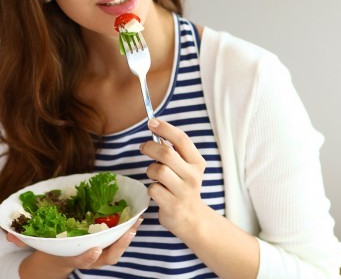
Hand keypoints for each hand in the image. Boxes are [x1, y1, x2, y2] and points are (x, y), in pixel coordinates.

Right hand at [8, 218, 142, 276]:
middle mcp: (87, 257)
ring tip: (138, 220)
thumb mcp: (34, 245)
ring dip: (128, 236)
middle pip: (106, 258)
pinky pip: (118, 240)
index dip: (87, 257)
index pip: (80, 260)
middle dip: (119, 246)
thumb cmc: (47, 248)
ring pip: (116, 251)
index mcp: (70, 258)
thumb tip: (9, 233)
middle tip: (129, 231)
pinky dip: (128, 230)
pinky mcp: (105, 244)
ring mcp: (98, 253)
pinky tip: (136, 215)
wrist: (54, 262)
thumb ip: (22, 238)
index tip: (94, 249)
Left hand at [140, 118, 206, 236]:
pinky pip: (153, 189)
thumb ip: (175, 152)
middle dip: (150, 147)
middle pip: (166, 153)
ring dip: (150, 170)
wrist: (192, 218)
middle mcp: (193, 176)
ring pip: (158, 170)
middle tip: (143, 147)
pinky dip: (151, 188)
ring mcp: (183, 191)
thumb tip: (156, 131)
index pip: (182, 139)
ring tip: (154, 175)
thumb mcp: (186, 168)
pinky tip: (157, 192)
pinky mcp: (173, 205)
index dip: (165, 128)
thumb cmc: (183, 187)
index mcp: (197, 163)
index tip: (151, 122)